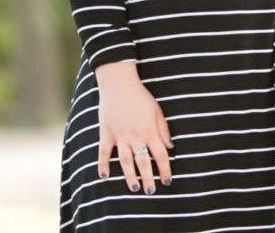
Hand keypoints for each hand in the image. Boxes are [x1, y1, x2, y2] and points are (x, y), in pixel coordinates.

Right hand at [94, 61, 174, 194]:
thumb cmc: (140, 96)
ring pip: (125, 161)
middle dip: (148, 178)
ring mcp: (120, 136)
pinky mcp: (106, 133)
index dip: (165, 169)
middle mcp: (136, 136)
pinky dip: (103, 165)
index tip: (167, 181)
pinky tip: (105, 177)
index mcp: (150, 131)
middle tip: (151, 191)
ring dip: (130, 176)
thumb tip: (170, 147)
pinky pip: (104, 153)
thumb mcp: (157, 111)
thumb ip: (163, 130)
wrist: (119, 83)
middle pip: (143, 162)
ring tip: (134, 188)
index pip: (161, 155)